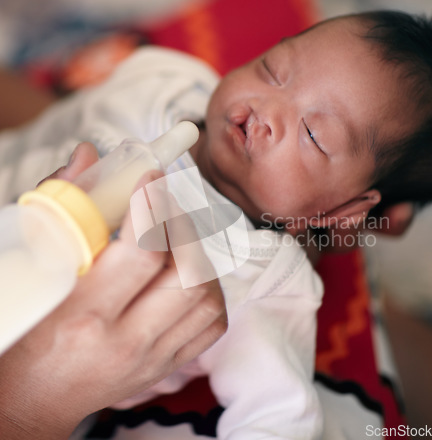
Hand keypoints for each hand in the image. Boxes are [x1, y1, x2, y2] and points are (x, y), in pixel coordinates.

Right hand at [0, 144, 227, 438]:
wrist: (32, 399)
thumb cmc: (25, 335)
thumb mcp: (32, 272)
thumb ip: (62, 211)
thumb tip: (88, 159)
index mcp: (84, 315)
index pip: (142, 254)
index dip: (153, 207)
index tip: (152, 177)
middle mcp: (127, 341)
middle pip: (188, 274)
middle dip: (182, 225)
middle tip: (163, 204)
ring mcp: (154, 357)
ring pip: (207, 296)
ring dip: (198, 255)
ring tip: (173, 236)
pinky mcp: (168, 366)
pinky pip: (213, 324)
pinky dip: (210, 291)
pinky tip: (187, 274)